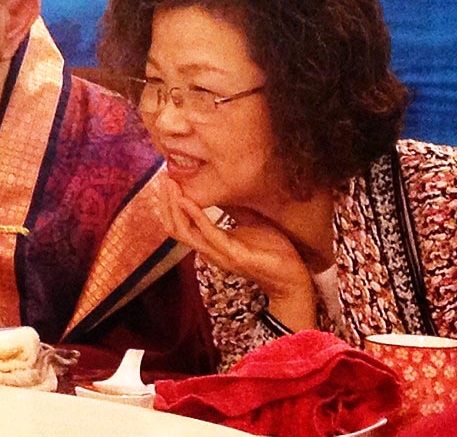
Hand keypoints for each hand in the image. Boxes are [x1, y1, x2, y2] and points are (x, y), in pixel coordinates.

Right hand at [154, 178, 316, 330]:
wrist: (294, 277)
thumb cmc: (273, 250)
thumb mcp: (249, 221)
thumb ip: (232, 207)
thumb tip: (221, 185)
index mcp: (212, 242)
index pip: (179, 224)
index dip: (169, 204)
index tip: (166, 180)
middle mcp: (210, 249)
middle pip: (174, 228)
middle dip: (166, 203)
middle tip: (163, 179)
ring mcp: (219, 254)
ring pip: (183, 233)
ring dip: (174, 207)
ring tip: (171, 186)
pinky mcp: (234, 255)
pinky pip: (208, 235)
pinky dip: (195, 216)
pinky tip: (188, 201)